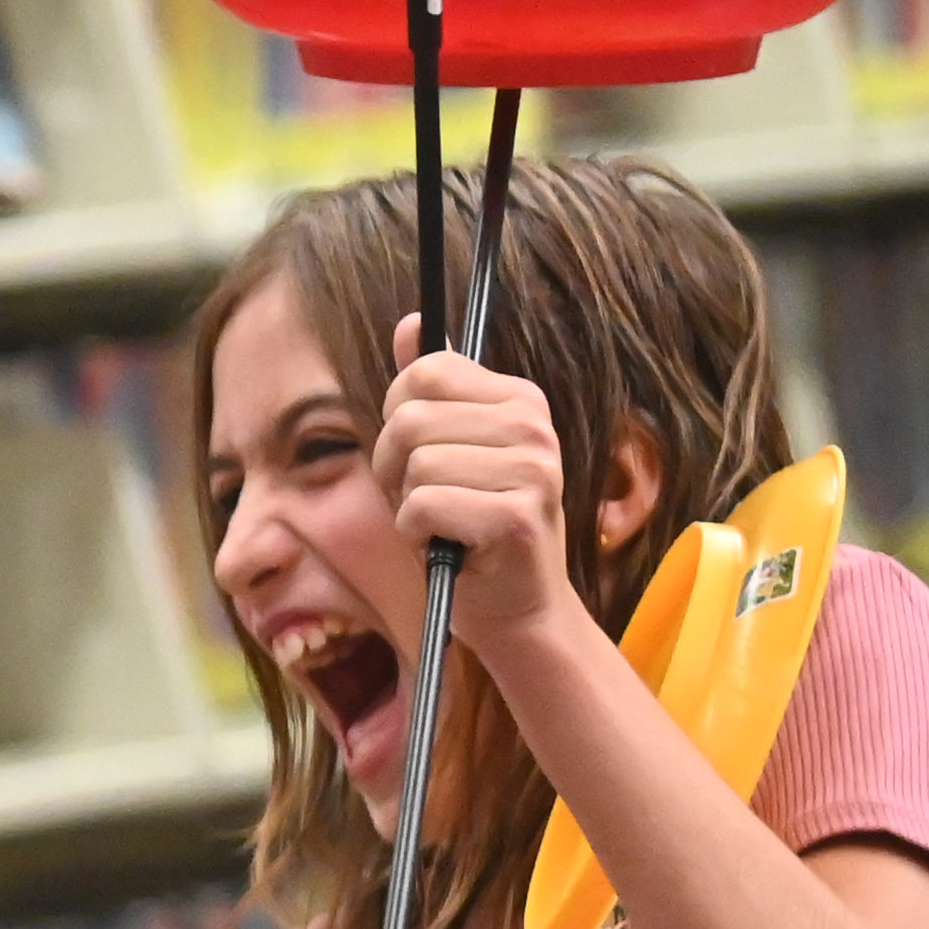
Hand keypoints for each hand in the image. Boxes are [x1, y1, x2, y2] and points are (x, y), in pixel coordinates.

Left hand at [379, 315, 581, 647]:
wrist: (515, 606)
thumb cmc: (471, 527)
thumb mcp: (448, 448)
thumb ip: (429, 388)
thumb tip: (410, 322)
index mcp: (519, 399)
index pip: (425, 371)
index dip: (398, 415)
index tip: (417, 453)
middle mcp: (534, 426)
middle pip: (409, 418)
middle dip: (394, 466)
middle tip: (425, 498)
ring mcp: (532, 470)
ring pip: (415, 464)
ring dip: (408, 504)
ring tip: (441, 524)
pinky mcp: (517, 516)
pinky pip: (423, 506)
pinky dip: (416, 534)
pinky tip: (447, 546)